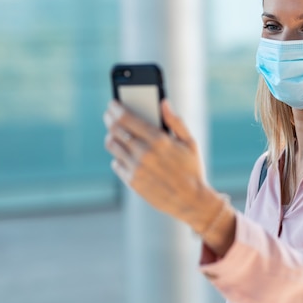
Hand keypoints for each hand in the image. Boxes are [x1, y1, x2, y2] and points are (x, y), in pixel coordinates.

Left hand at [103, 100, 221, 231]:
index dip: (116, 108)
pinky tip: (125, 154)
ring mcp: (136, 168)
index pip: (127, 118)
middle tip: (110, 115)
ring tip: (116, 134)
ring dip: (111, 137)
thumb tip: (164, 102)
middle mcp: (144, 153)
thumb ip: (176, 121)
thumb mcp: (190, 142)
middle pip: (115, 130)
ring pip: (112, 146)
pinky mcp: (132, 181)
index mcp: (159, 140)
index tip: (113, 103)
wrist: (191, 200)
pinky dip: (118, 156)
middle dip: (110, 119)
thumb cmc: (192, 169)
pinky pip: (116, 164)